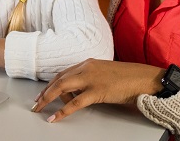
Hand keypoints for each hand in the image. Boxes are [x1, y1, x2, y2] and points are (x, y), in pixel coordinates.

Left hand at [32, 59, 164, 122]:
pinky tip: (55, 117)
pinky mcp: (97, 91)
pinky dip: (62, 111)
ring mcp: (91, 78)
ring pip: (62, 88)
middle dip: (44, 92)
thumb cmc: (127, 78)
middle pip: (59, 79)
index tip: (42, 92)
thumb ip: (89, 80)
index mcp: (88, 63)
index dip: (51, 83)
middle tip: (35, 102)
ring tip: (40, 108)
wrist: (144, 78)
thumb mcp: (104, 75)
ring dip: (48, 99)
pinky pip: (74, 103)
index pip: (63, 73)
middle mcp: (86, 68)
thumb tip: (76, 93)